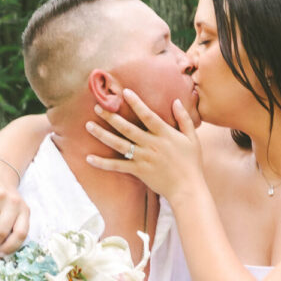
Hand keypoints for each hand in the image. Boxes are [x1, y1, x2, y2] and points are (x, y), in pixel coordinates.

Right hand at [0, 158, 29, 255]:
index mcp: (24, 210)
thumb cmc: (6, 199)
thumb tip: (2, 252)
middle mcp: (13, 202)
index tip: (1, 253)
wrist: (0, 171)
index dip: (10, 247)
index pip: (21, 233)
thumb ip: (13, 226)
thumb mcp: (16, 210)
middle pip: (1, 231)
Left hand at [85, 90, 201, 201]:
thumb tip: (175, 101)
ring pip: (119, 144)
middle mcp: (151, 144)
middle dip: (111, 116)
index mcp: (164, 134)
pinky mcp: (138, 171)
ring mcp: (143, 158)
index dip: (136, 103)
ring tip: (88, 125)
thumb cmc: (192, 163)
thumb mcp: (192, 138)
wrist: (188, 188)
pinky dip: (103, 163)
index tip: (124, 92)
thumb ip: (184, 118)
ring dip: (102, 134)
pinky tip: (89, 158)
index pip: (147, 115)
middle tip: (97, 107)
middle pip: (127, 128)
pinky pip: (118, 166)